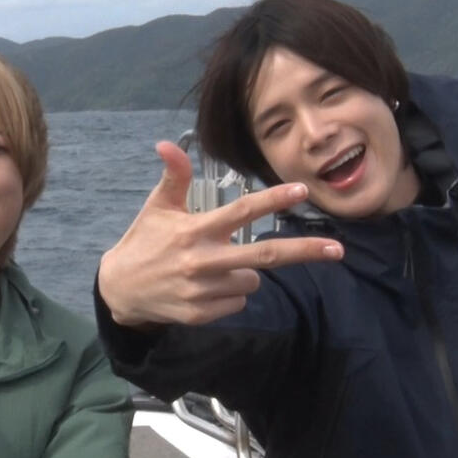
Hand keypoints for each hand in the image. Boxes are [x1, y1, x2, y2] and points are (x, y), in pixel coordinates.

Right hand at [97, 141, 342, 326]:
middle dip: (305, 251)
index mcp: (194, 230)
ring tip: (213, 267)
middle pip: (265, 255)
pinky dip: (231, 293)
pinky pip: (239, 300)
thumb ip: (173, 176)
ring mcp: (203, 290)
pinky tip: (206, 287)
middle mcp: (202, 260)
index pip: (240, 212)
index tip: (301, 190)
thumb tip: (167, 143)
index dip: (272, 200)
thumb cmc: (144, 241)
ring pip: (253, 279)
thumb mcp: (156, 207)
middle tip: (338, 249)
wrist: (120, 290)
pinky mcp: (202, 313)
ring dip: (245, 272)